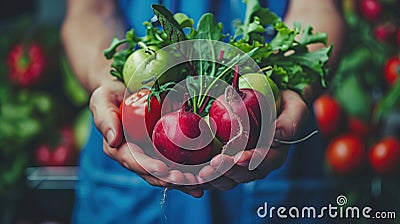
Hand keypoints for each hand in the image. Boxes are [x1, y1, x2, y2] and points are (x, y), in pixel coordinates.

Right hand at [89, 79, 204, 196]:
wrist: (125, 90)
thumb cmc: (111, 95)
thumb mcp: (102, 100)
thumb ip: (105, 118)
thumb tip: (113, 139)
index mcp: (119, 149)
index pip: (133, 162)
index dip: (148, 167)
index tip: (163, 170)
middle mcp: (136, 157)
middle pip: (153, 174)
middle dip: (171, 179)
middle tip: (188, 180)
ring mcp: (152, 155)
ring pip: (168, 173)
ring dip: (184, 181)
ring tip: (200, 183)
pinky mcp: (165, 150)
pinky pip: (178, 163)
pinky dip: (191, 172)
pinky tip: (207, 177)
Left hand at [198, 90, 308, 189]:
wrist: (269, 102)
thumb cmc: (284, 104)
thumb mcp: (295, 107)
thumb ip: (291, 121)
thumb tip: (278, 134)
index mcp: (275, 155)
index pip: (263, 162)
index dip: (250, 161)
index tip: (237, 157)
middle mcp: (257, 165)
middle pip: (241, 175)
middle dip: (225, 172)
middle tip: (210, 167)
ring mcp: (240, 166)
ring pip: (226, 180)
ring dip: (211, 178)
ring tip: (198, 174)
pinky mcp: (225, 164)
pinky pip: (214, 174)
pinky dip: (201, 177)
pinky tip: (190, 175)